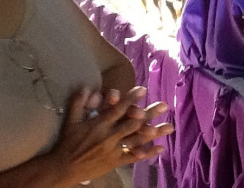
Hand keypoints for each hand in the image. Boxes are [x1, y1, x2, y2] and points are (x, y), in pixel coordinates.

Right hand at [49, 86, 172, 184]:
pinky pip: (133, 156)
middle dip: (150, 114)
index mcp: (99, 124)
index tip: (142, 89)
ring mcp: (113, 150)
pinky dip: (147, 153)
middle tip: (164, 105)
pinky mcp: (115, 161)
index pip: (118, 109)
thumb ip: (79, 102)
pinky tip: (161, 148)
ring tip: (169, 126)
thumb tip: (86, 86)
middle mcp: (108, 136)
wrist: (63, 169)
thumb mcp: (70, 121)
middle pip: (133, 123)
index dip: (130, 99)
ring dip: (154, 133)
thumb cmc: (67, 142)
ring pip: (137, 140)